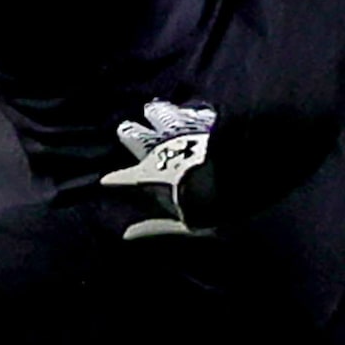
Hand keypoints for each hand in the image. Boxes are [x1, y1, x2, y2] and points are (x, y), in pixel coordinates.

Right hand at [101, 99, 215, 239]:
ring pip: (163, 116)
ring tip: (153, 108)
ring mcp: (182, 131)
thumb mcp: (182, 225)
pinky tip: (191, 109)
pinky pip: (192, 113)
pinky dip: (189, 112)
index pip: (125, 178)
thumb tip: (127, 235)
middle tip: (125, 127)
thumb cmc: (208, 205)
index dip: (116, 180)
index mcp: (150, 176)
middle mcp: (160, 149)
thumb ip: (154, 228)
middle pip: (138, 137)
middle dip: (130, 133)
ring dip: (157, 114)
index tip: (106, 180)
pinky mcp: (205, 120)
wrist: (238, 174)